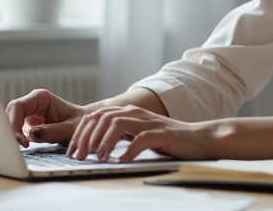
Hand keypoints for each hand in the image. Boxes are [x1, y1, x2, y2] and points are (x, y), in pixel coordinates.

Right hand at [6, 89, 85, 146]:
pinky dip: (17, 139)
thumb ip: (53, 131)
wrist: (87, 126)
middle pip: (10, 113)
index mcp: (41, 98)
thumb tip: (32, 134)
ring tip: (21, 148)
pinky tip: (24, 148)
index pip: (18, 107)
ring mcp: (29, 113)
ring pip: (11, 122)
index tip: (23, 142)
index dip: (15, 124)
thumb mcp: (70, 129)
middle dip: (11, 130)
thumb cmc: (81, 125)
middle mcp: (32, 103)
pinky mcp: (29, 124)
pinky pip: (16, 130)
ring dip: (12, 135)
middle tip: (19, 147)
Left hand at [67, 105, 222, 161]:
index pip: (97, 116)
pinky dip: (129, 150)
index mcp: (130, 113)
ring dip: (104, 142)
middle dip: (86, 137)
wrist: (199, 138)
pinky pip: (141, 139)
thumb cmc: (169, 140)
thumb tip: (96, 146)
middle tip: (79, 156)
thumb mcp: (139, 134)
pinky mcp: (162, 134)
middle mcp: (137, 114)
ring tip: (98, 158)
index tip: (73, 150)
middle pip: (102, 117)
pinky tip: (123, 160)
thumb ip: (122, 134)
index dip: (81, 132)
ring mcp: (149, 122)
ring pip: (117, 123)